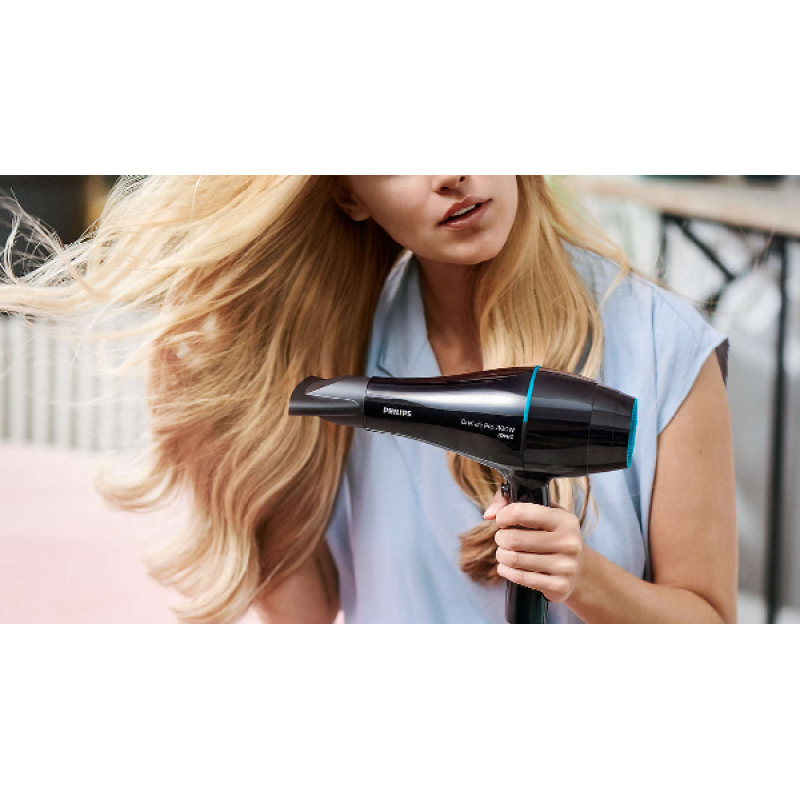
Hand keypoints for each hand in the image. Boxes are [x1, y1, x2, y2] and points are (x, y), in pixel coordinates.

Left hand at [483, 486, 584, 604]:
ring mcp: (565, 567)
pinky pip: (520, 578)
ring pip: (514, 559)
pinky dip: (506, 570)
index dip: (503, 515)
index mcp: (565, 520)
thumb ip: (513, 503)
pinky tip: (507, 566)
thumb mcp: (544, 513)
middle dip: (501, 538)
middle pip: (514, 539)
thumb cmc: (554, 535)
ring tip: (504, 552)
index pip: (522, 512)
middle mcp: (568, 543)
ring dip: (501, 555)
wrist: (581, 570)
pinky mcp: (559, 586)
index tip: (502, 520)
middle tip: (502, 538)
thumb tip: (489, 513)